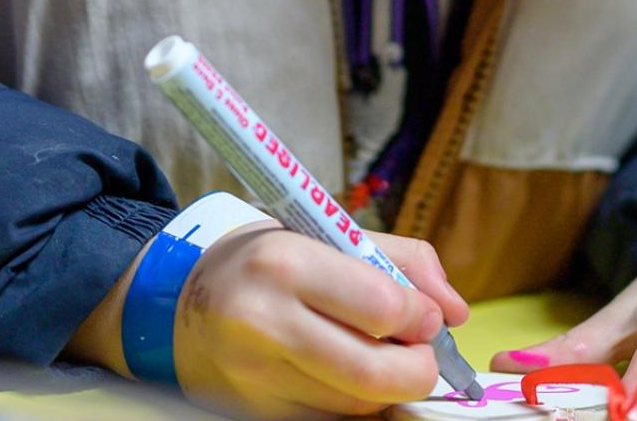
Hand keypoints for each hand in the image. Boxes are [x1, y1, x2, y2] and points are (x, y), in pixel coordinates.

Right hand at [169, 224, 469, 418]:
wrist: (181, 300)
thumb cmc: (267, 262)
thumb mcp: (328, 234)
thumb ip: (403, 261)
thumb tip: (454, 311)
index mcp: (285, 264)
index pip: (384, 308)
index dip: (421, 318)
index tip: (424, 316)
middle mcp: (265, 323)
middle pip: (375, 374)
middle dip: (418, 369)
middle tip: (421, 354)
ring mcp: (255, 377)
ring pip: (357, 405)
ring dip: (387, 388)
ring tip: (380, 356)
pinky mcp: (255, 412)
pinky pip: (330, 418)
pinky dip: (354, 403)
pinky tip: (346, 375)